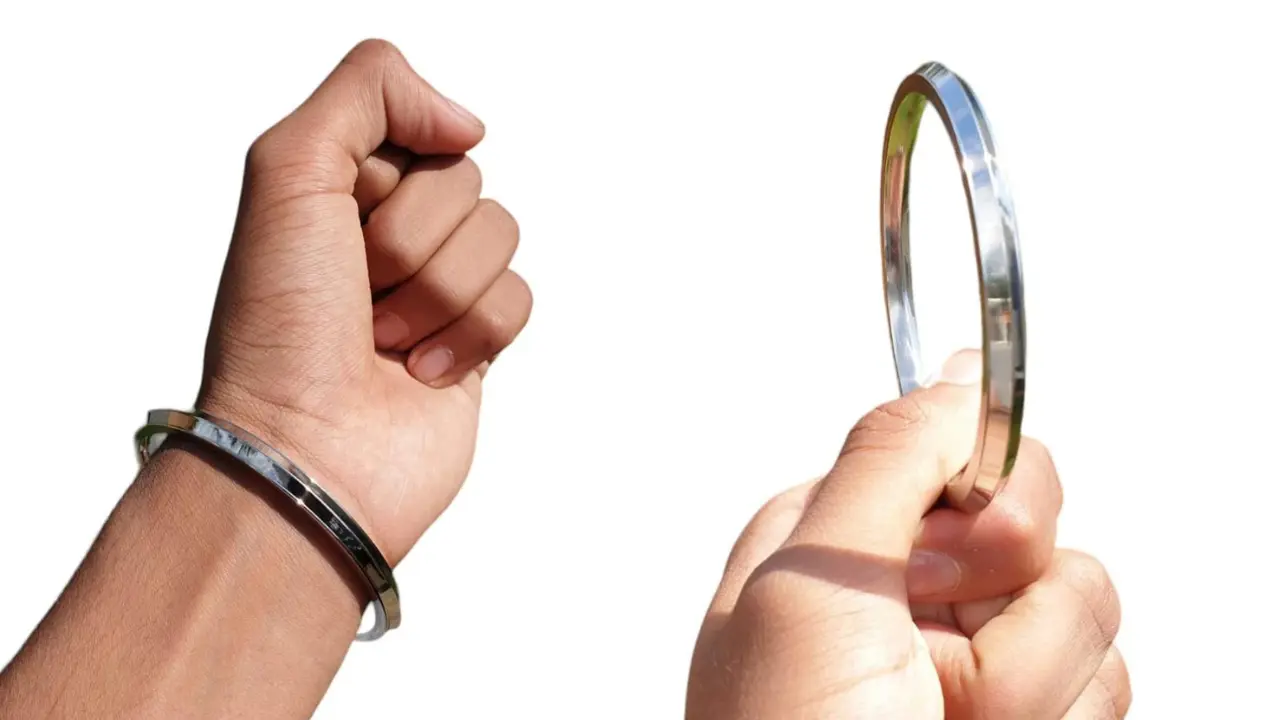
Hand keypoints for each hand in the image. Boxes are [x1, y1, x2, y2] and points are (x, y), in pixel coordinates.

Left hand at [197, 39, 531, 563]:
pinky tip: (421, 373)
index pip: (418, 134)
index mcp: (339, 191)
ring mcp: (436, 291)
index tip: (341, 233)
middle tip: (361, 300)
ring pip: (500, 236)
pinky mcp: (476, 344)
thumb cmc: (281, 329)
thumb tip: (467, 123)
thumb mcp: (287, 170)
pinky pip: (519, 297)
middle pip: (465, 182)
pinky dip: (472, 335)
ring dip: (439, 294)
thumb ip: (369, 90)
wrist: (309, 457)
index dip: (387, 183)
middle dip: (412, 244)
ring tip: (386, 345)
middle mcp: (388, 236)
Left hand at [686, 351, 1129, 718]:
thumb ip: (886, 461)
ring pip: (1086, 608)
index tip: (955, 557)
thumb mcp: (808, 584)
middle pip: (1037, 524)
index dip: (982, 494)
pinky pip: (1108, 684)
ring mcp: (970, 660)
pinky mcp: (1030, 717)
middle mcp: (907, 591)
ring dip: (1027, 688)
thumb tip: (962, 373)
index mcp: (838, 535)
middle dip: (1010, 605)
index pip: (959, 449)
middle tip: (936, 670)